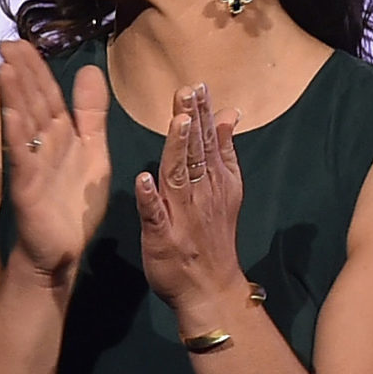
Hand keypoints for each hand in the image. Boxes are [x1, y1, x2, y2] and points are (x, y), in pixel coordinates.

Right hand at [0, 42, 112, 283]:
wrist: (64, 250)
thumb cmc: (74, 204)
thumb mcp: (94, 150)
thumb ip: (91, 113)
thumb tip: (89, 68)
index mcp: (60, 134)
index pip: (46, 92)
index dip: (35, 67)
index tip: (20, 41)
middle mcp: (43, 144)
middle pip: (32, 102)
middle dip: (20, 72)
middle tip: (5, 44)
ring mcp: (32, 164)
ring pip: (23, 124)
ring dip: (14, 96)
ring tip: (5, 68)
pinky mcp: (28, 187)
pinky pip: (22, 157)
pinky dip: (15, 136)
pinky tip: (10, 115)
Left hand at [136, 80, 248, 326]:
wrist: (212, 288)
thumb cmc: (212, 235)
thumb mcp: (226, 189)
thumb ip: (224, 151)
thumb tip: (228, 113)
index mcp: (213, 180)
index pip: (207, 140)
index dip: (202, 113)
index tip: (197, 85)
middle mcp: (200, 193)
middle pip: (195, 152)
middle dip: (191, 120)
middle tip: (187, 90)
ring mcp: (181, 215)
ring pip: (179, 176)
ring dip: (177, 149)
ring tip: (175, 122)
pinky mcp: (163, 237)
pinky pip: (155, 215)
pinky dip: (150, 198)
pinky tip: (143, 179)